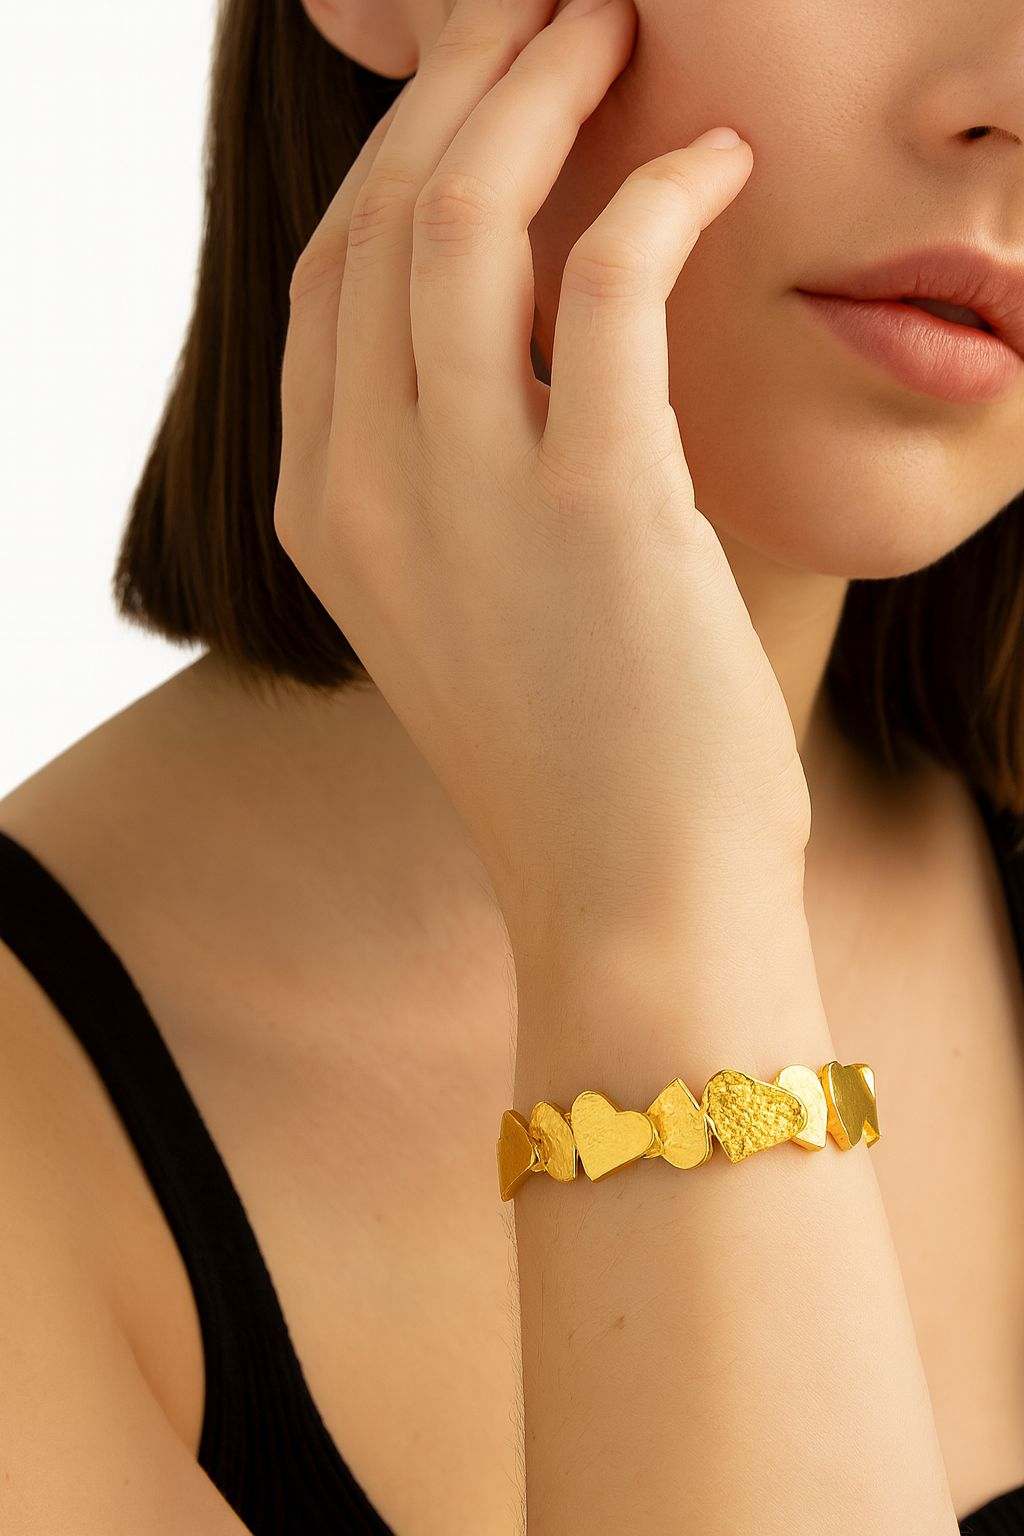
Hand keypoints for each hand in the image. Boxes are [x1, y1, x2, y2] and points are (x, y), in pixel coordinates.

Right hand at [274, 0, 810, 951]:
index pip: (333, 273)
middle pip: (384, 212)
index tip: (481, 79)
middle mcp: (367, 486)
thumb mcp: (472, 598)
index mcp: (327, 507)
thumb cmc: (580, 752)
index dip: (403, 148)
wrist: (634, 897)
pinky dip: (659, 193)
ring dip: (542, 88)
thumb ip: (456, 467)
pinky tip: (711, 161)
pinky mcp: (591, 502)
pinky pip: (606, 284)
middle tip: (551, 5)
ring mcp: (464, 494)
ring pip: (464, 215)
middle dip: (466, 77)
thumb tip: (530, 332)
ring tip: (615, 27)